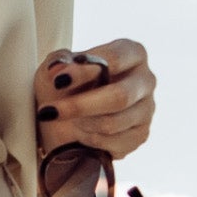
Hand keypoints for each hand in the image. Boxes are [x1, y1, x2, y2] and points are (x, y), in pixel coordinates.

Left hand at [35, 39, 155, 158]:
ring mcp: (146, 109)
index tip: (57, 81)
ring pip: (113, 123)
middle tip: (49, 112)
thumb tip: (58, 70)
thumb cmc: (67, 86)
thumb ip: (58, 63)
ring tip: (68, 120)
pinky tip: (81, 132)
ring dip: (82, 124)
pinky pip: (114, 143)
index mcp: (131, 53)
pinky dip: (90, 140)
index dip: (84, 71)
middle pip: (119, 96)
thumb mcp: (57, 68)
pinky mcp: (141, 135)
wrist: (67, 118)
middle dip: (80, 106)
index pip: (114, 59)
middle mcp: (145, 79)